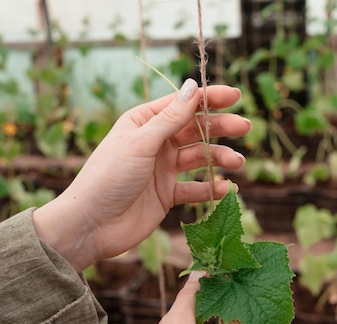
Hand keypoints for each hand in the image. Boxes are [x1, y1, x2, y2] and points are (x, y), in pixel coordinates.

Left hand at [33, 79, 250, 271]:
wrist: (91, 224)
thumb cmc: (109, 177)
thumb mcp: (141, 143)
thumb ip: (170, 118)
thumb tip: (192, 86)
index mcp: (143, 122)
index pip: (181, 104)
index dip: (208, 98)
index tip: (235, 96)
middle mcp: (154, 143)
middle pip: (194, 129)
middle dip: (220, 127)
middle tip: (245, 127)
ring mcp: (162, 170)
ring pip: (198, 158)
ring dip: (219, 158)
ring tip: (237, 162)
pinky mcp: (166, 195)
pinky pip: (194, 189)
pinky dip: (210, 188)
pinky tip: (225, 189)